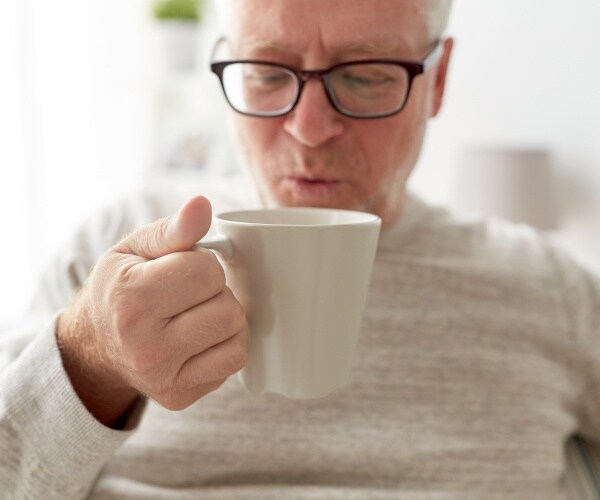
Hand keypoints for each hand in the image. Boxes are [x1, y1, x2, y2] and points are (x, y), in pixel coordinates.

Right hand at [57, 196, 248, 427]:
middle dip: (216, 292)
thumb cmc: (119, 288)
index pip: (206, 271)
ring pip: (236, 335)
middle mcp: (145, 346)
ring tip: (197, 313)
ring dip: (226, 318)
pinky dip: (226, 344)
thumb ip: (172, 229)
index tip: (181, 269)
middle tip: (190, 294)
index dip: (202, 263)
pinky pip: (233, 361)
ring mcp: (163, 377)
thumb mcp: (134, 249)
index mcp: (131, 300)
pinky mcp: (179, 396)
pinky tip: (201, 337)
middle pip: (227, 307)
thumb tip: (202, 205)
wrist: (96, 344)